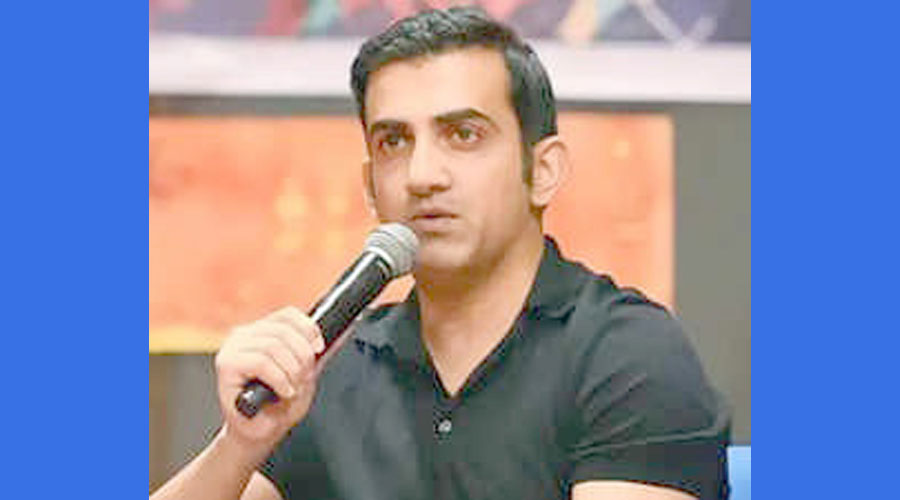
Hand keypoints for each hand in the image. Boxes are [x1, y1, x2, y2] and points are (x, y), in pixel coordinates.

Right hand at [214, 306, 325, 455]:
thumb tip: (342, 331)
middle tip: (302, 379)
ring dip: (291, 371)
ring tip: (291, 388)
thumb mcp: (305, 374)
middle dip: (301, 357)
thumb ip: (317, 353)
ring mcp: (232, 349)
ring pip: (273, 346)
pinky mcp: (226, 365)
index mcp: (260, 332)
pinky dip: (279, 379)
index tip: (318, 348)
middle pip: (283, 331)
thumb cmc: (278, 405)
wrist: (259, 434)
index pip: (287, 315)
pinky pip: (261, 362)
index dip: (308, 329)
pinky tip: (283, 392)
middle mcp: (243, 335)